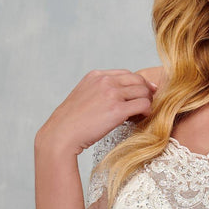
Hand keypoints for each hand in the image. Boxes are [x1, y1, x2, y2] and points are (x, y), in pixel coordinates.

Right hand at [35, 68, 157, 158]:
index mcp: (96, 75)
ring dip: (147, 102)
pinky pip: (144, 105)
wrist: (62, 134)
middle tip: (145, 105)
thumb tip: (115, 96)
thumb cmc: (72, 121)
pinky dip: (147, 111)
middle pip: (138, 80)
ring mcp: (112, 94)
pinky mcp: (117, 110)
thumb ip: (99, 91)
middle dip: (145, 92)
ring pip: (144, 91)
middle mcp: (105, 81)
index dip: (137, 84)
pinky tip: (142, 118)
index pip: (127, 73)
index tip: (140, 95)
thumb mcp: (83, 96)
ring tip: (141, 114)